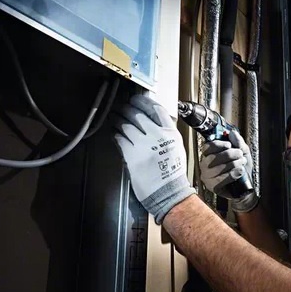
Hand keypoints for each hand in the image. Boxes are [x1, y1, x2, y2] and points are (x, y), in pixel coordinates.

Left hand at [113, 94, 195, 223]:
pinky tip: (115, 134)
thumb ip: (165, 134)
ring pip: (126, 126)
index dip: (143, 102)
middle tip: (120, 108)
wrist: (169, 192)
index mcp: (171, 133)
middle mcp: (158, 136)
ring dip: (118, 120)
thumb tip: (151, 123)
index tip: (136, 100)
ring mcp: (144, 145)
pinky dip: (116, 135)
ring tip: (114, 119)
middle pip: (138, 115)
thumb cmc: (173, 173)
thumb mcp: (176, 148)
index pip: (156, 110)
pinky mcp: (132, 155)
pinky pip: (120, 139)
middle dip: (126, 109)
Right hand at [200, 127, 258, 212]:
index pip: (207, 147)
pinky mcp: (212, 186)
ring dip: (231, 165)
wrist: (246, 186)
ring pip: (215, 168)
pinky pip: (218, 180)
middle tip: (239, 154)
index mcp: (210, 154)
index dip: (218, 145)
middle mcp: (206, 165)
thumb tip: (232, 133)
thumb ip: (238, 142)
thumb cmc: (242, 168)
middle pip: (212, 157)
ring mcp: (207, 176)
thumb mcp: (243, 153)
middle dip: (228, 155)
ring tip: (241, 164)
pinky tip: (239, 172)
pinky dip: (230, 175)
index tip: (229, 145)